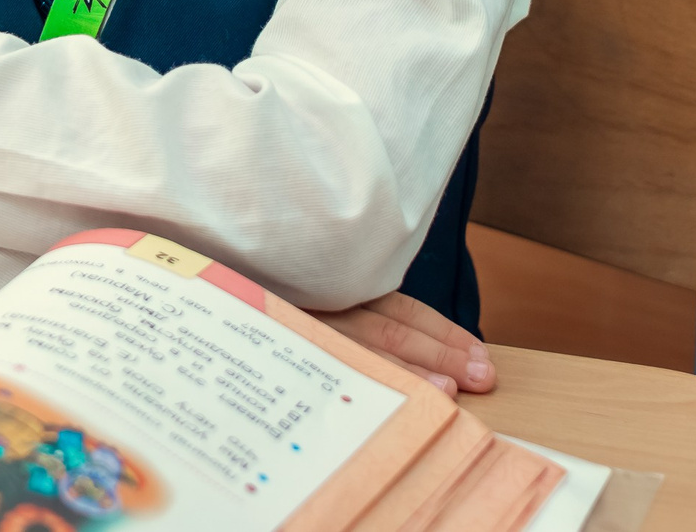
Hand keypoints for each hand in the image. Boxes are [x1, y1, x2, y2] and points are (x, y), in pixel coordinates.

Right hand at [311, 292, 495, 397]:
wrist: (214, 298)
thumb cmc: (296, 302)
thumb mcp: (326, 295)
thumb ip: (367, 314)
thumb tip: (426, 349)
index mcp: (346, 290)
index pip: (405, 311)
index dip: (446, 332)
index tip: (480, 353)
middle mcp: (331, 309)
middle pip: (393, 333)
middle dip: (442, 354)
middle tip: (481, 376)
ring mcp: (310, 332)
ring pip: (368, 354)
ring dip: (411, 373)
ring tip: (447, 389)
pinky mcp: (294, 349)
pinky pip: (334, 372)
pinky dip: (369, 387)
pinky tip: (392, 405)